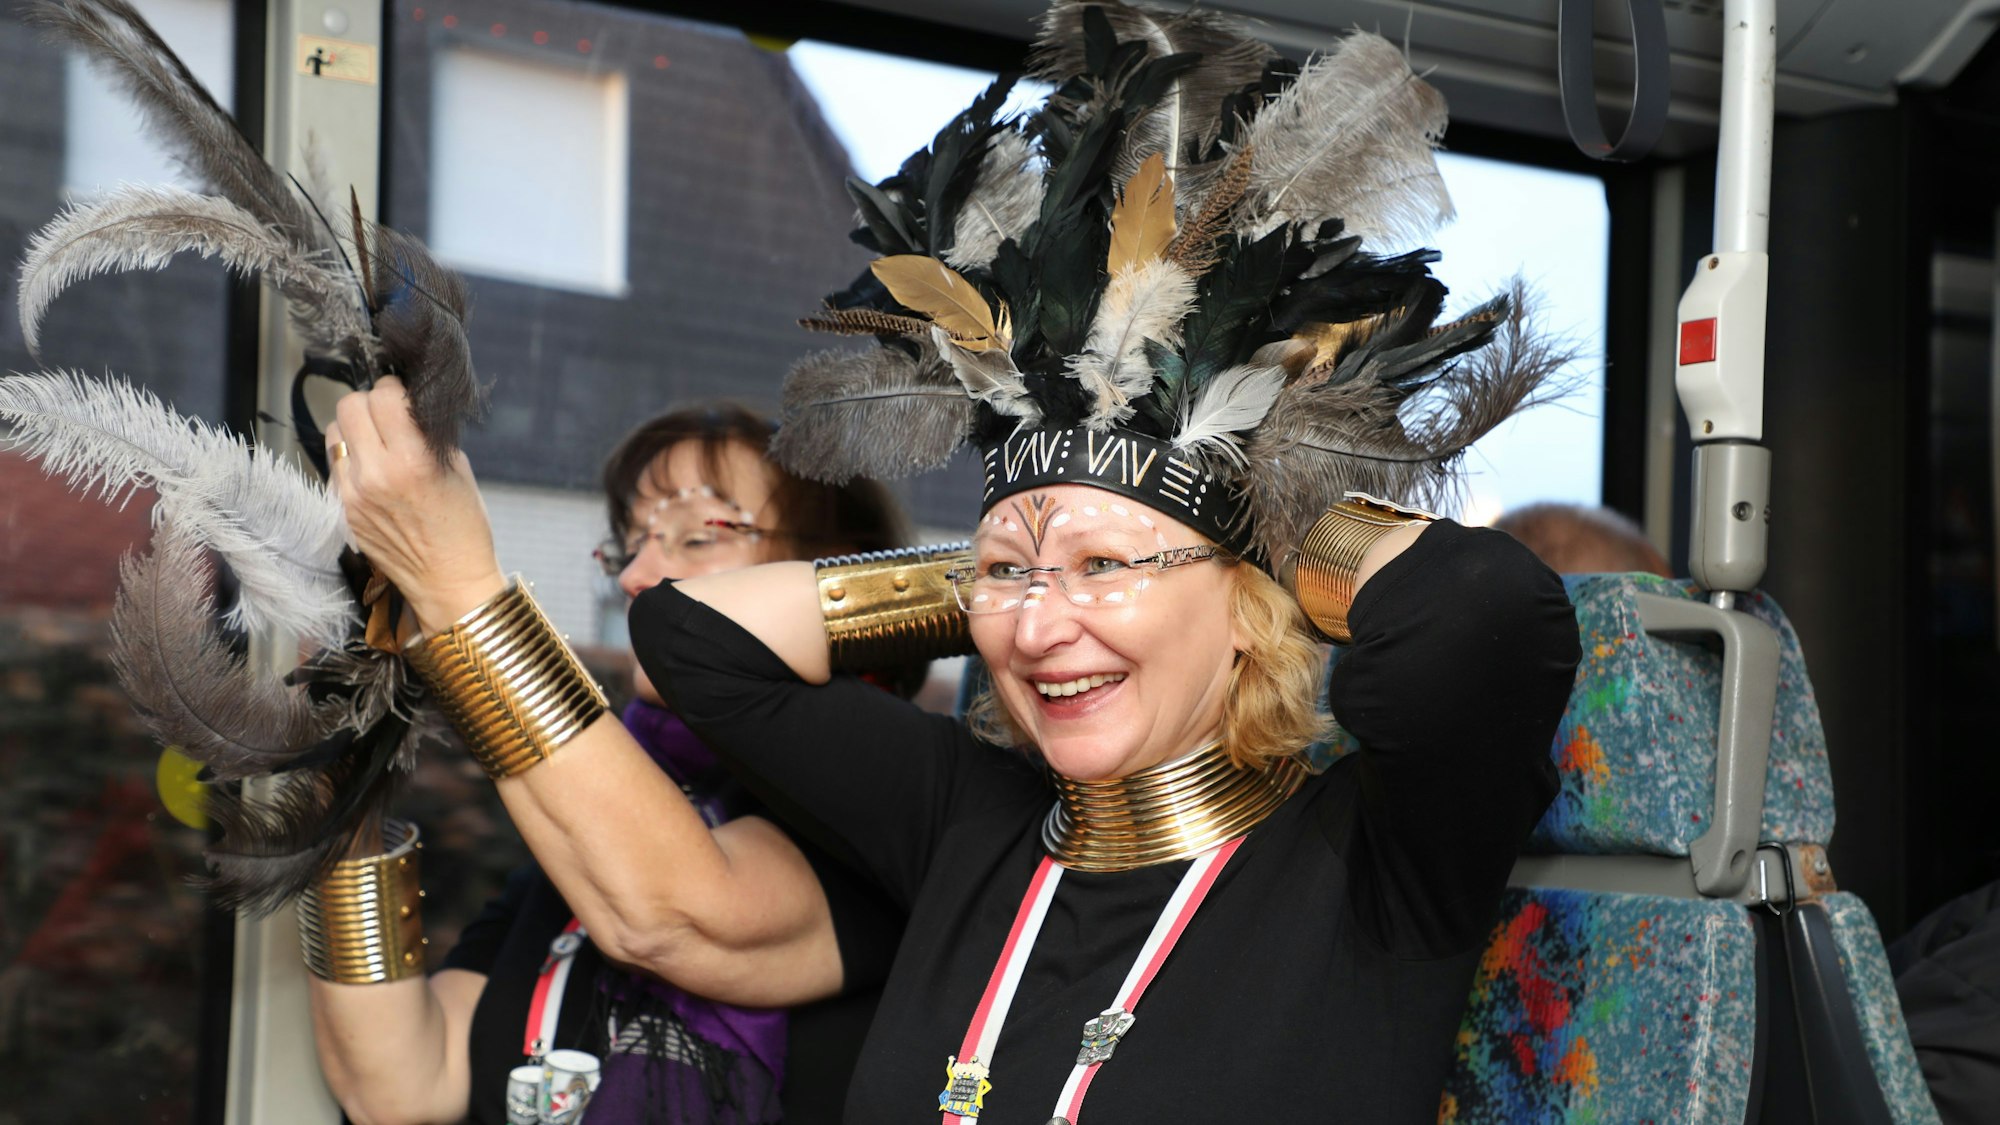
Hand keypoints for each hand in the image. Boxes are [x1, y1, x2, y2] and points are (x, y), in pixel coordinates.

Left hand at [324, 376, 506, 630]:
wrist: (448, 580)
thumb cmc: (463, 526)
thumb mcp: (456, 469)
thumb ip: (426, 433)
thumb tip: (406, 405)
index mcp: (411, 462)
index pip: (382, 397)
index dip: (395, 390)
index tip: (405, 397)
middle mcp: (374, 475)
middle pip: (349, 407)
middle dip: (370, 403)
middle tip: (389, 415)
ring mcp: (352, 494)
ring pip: (334, 433)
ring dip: (355, 430)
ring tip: (378, 443)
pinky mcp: (342, 509)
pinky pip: (335, 465)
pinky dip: (351, 459)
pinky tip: (374, 471)